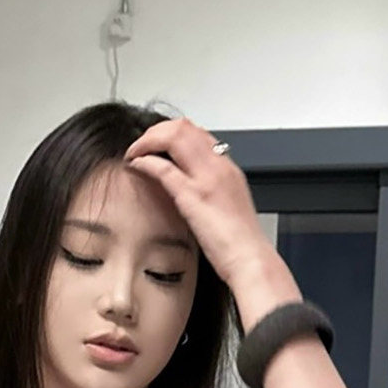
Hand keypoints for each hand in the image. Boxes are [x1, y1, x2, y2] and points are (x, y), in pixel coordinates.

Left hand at [123, 117, 270, 284]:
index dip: (173, 133)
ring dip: (148, 140)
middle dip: (156, 130)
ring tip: (135, 152)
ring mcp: (206, 178)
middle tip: (142, 144)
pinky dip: (144, 161)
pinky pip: (162, 167)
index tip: (159, 143)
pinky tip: (135, 166)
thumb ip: (214, 192)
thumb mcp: (229, 207)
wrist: (252, 260)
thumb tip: (197, 191)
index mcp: (228, 169)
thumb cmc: (241, 243)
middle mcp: (219, 166)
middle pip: (184, 127)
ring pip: (173, 136)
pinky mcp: (193, 196)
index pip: (199, 133)